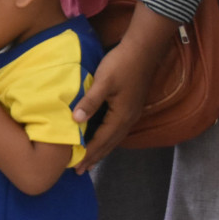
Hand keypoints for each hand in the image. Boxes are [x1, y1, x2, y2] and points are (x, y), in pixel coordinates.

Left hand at [71, 3, 177, 173]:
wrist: (143, 49)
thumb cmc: (122, 64)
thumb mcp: (103, 81)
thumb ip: (90, 101)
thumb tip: (75, 120)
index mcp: (121, 116)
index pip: (101, 141)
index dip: (88, 153)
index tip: (76, 166)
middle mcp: (128, 119)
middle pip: (109, 144)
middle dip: (95, 157)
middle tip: (81, 170)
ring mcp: (132, 113)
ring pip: (114, 138)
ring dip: (102, 149)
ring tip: (89, 159)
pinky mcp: (131, 107)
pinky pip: (117, 130)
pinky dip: (107, 138)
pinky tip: (101, 138)